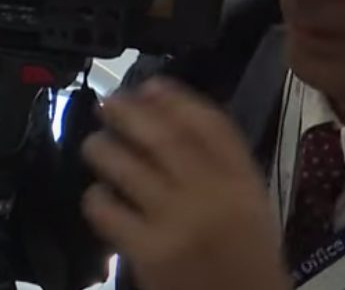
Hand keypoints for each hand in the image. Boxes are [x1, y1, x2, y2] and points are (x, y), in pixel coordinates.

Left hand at [81, 78, 288, 289]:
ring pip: (127, 168)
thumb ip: (220, 168)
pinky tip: (98, 198)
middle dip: (129, 113)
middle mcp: (213, 196)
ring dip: (103, 149)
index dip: (176, 99)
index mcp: (244, 184)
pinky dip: (96, 198)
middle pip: (164, 138)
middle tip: (107, 104)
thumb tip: (169, 119)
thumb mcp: (249, 207)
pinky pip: (108, 211)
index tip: (150, 85)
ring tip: (95, 146)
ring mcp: (178, 223)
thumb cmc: (245, 259)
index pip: (211, 126)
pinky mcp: (149, 252)